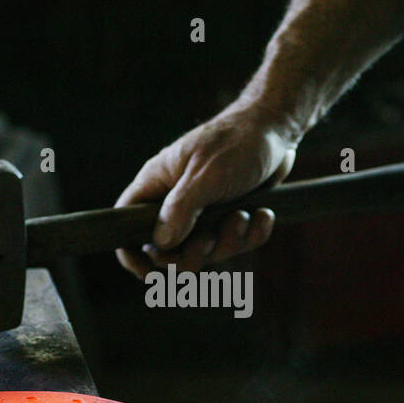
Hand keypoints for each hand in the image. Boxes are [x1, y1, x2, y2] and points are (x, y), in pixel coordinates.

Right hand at [114, 106, 297, 278]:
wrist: (277, 128)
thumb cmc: (237, 142)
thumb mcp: (208, 174)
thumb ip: (181, 209)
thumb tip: (160, 244)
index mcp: (157, 185)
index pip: (126, 225)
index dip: (132, 254)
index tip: (150, 274)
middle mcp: (174, 201)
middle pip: (167, 252)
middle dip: (193, 255)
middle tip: (210, 240)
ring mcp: (202, 212)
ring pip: (205, 252)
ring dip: (229, 242)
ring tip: (244, 215)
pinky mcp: (228, 216)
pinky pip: (234, 244)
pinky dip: (251, 235)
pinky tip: (262, 214)